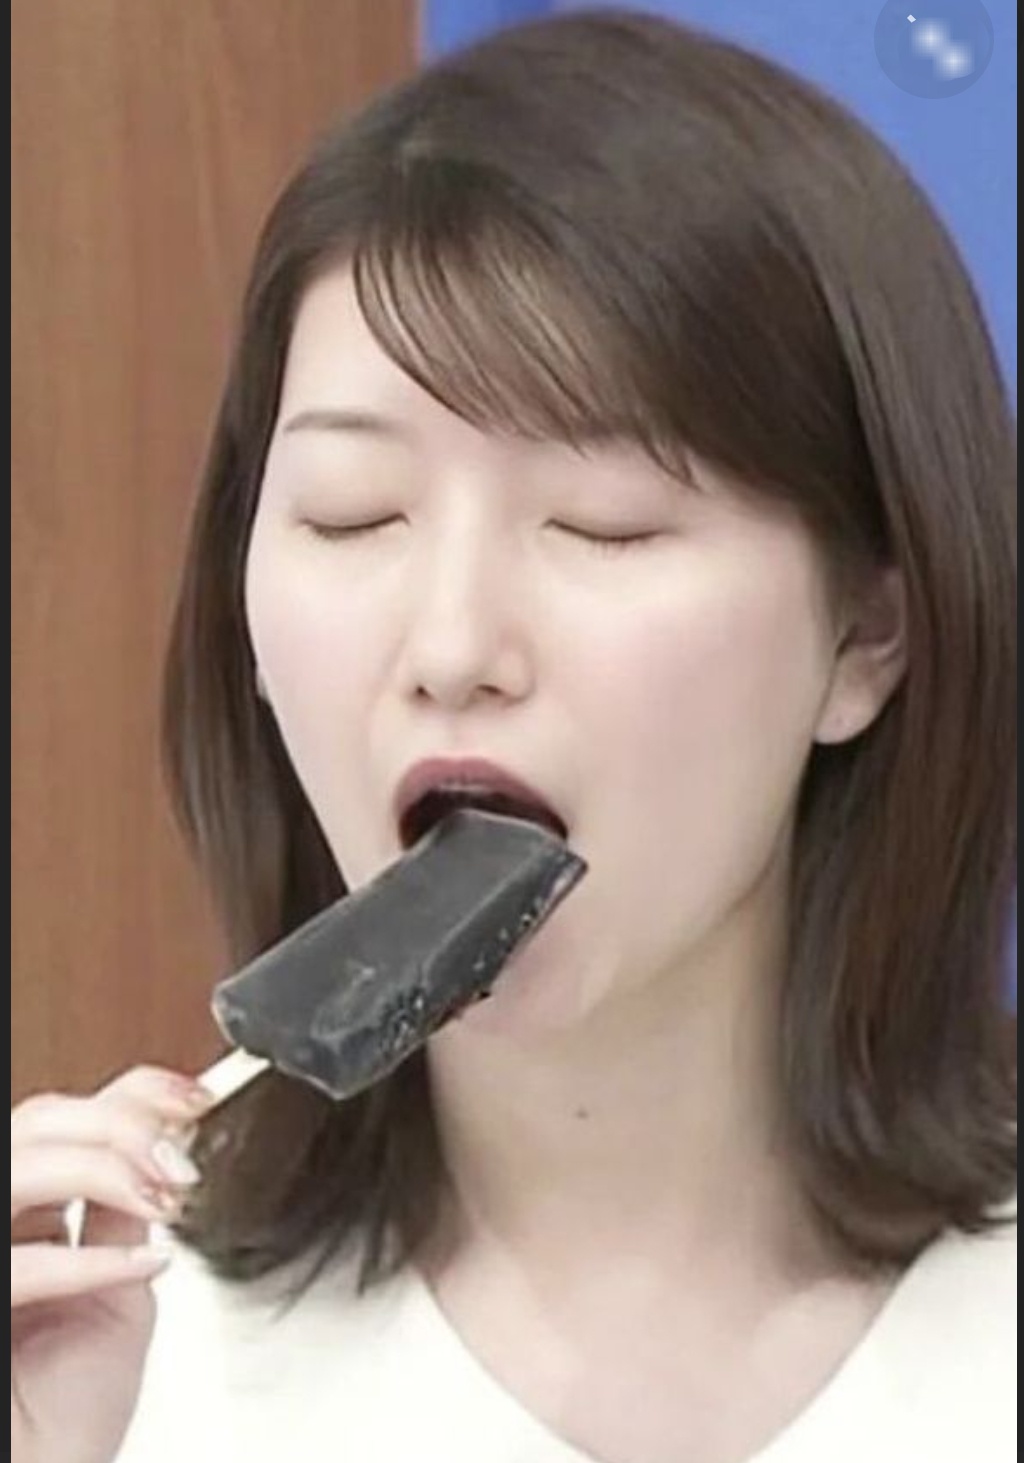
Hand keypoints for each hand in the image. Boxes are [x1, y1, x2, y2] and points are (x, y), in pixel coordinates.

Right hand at [11, 1066, 212, 1462]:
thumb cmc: (67, 1421)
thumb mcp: (118, 1294)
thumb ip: (122, 1219)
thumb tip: (164, 1147)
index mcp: (27, 1217)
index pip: (64, 1118)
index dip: (132, 1093)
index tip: (193, 1099)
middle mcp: (1, 1227)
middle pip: (39, 1123)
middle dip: (122, 1125)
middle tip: (179, 1160)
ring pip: (21, 1168)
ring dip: (106, 1170)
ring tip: (162, 1200)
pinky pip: (19, 1265)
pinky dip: (90, 1261)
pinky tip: (144, 1266)